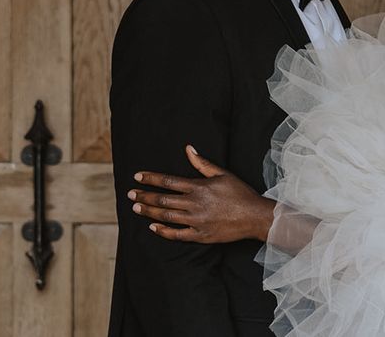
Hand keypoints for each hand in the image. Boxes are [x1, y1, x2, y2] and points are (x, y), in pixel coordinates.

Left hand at [129, 145, 274, 242]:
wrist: (254, 217)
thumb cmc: (240, 193)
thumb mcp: (223, 173)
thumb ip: (202, 163)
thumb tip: (188, 149)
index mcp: (199, 187)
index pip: (168, 181)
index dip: (151, 178)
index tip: (137, 177)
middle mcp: (194, 204)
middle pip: (163, 199)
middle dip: (144, 196)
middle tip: (130, 194)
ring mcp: (196, 221)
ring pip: (166, 216)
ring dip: (149, 211)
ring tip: (136, 208)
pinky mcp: (200, 236)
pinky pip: (176, 234)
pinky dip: (163, 231)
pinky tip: (153, 227)